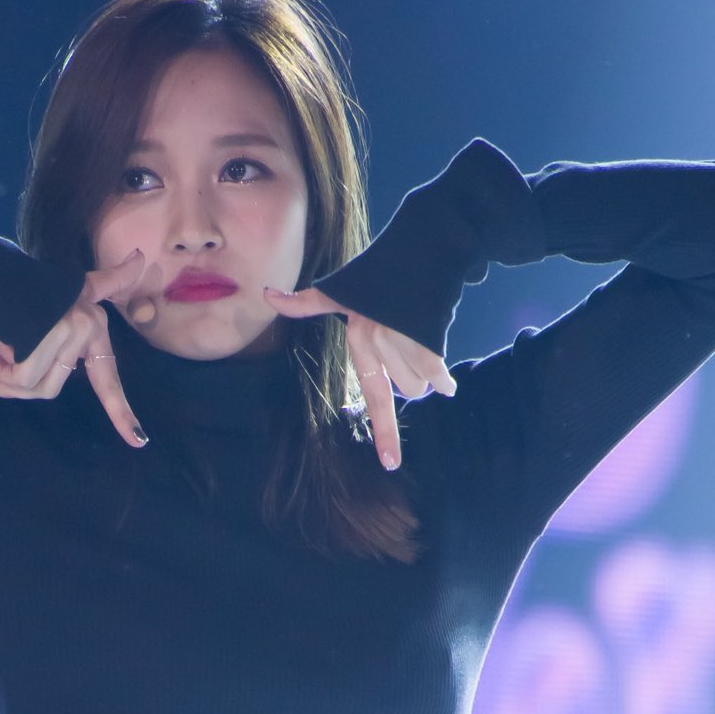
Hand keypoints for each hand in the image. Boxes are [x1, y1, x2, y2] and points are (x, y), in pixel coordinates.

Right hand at [0, 250, 149, 447]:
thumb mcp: (69, 291)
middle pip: (53, 387)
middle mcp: (87, 329)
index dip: (121, 413)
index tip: (139, 442)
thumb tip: (140, 257)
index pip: (109, 380)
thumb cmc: (28, 288)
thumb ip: (107, 282)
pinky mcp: (45, 333)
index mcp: (94, 329)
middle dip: (16, 390)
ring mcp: (69, 331)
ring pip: (37, 385)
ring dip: (6, 383)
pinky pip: (22, 377)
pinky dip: (2, 375)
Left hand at [263, 286, 455, 472]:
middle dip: (412, 384)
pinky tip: (447, 383)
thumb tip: (267, 294)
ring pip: (421, 384)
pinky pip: (439, 372)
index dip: (383, 433)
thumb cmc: (376, 272)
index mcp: (360, 343)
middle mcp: (382, 347)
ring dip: (426, 376)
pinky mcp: (430, 337)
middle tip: (409, 357)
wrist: (418, 249)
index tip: (390, 464)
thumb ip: (304, 301)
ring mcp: (407, 343)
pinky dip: (445, 379)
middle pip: (404, 393)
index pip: (372, 397)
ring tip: (420, 348)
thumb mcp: (336, 288)